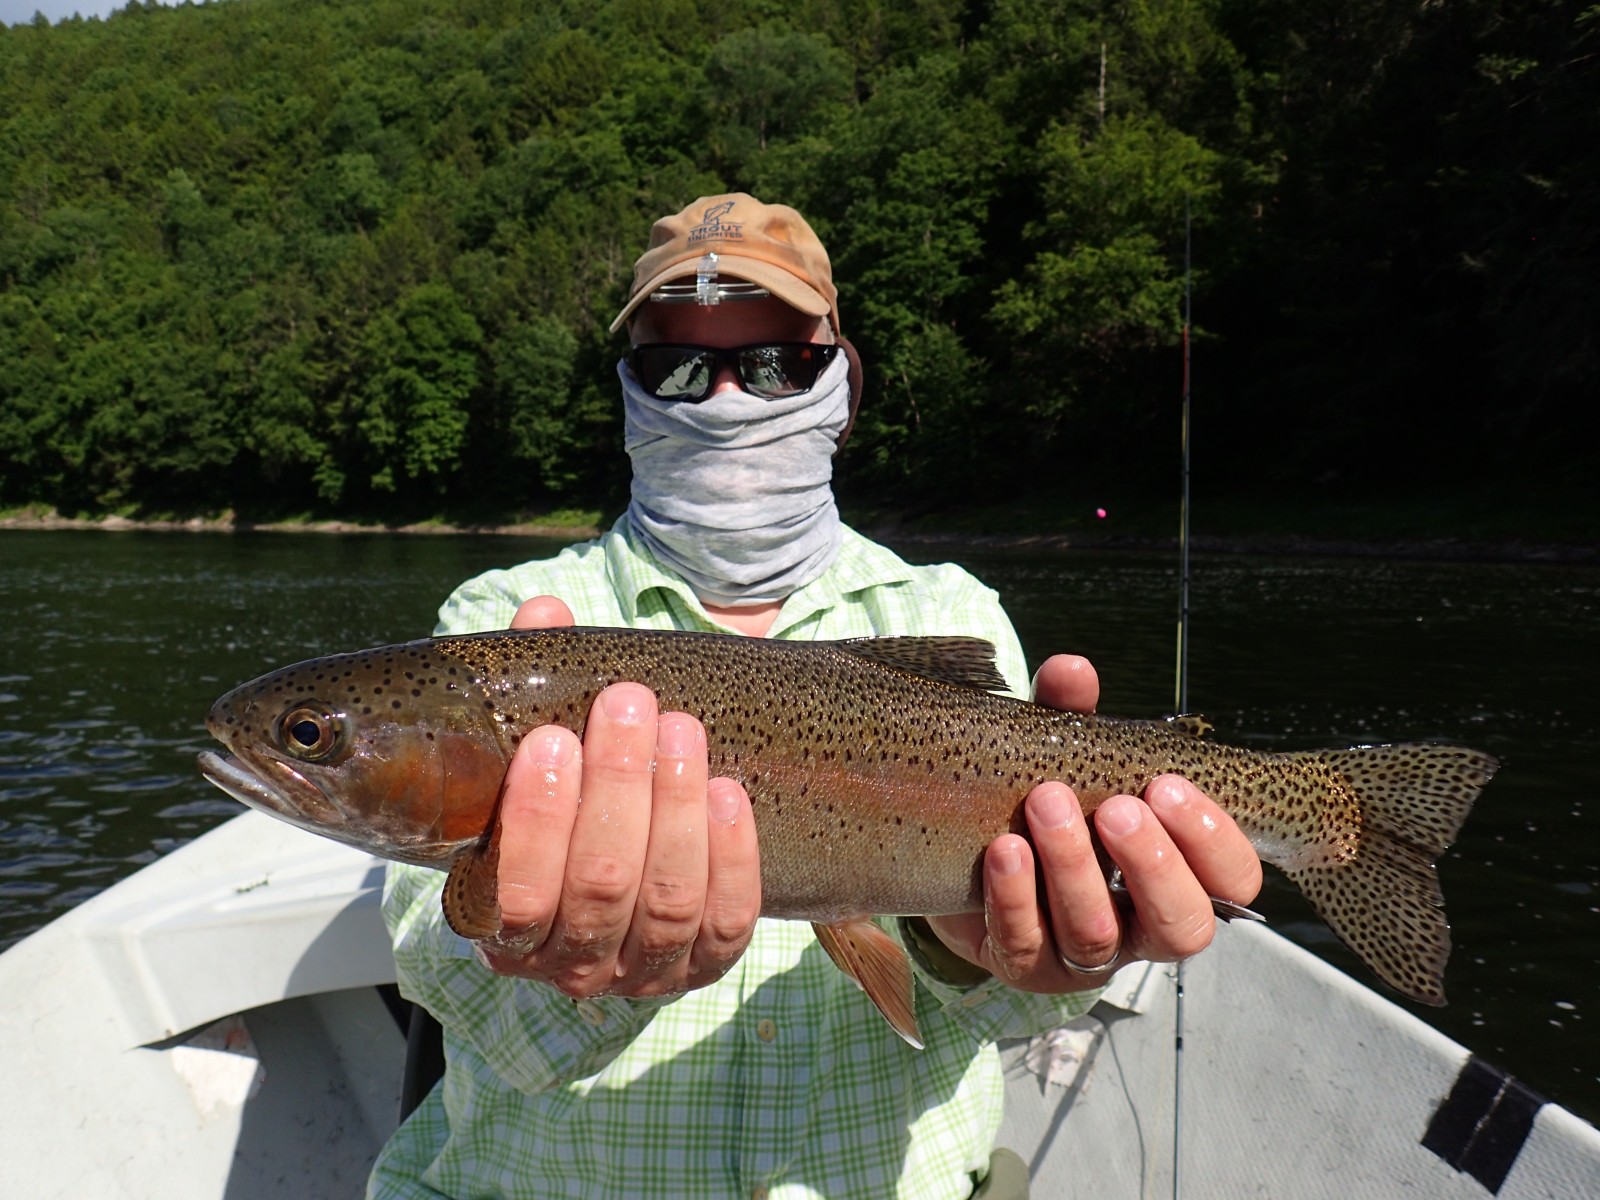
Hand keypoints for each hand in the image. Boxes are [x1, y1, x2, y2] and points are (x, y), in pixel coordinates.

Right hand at [472, 597, 763, 998]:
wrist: (638, 849)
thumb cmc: (574, 792)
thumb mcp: (546, 746)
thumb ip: (536, 683)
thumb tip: (543, 612)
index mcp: (504, 925)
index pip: (515, 892)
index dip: (536, 818)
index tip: (552, 735)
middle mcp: (570, 964)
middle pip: (599, 886)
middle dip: (618, 787)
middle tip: (630, 703)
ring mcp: (643, 972)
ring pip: (667, 902)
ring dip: (676, 809)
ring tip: (681, 729)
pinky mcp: (708, 963)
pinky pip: (728, 919)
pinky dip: (730, 855)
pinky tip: (726, 790)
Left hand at [926, 654, 1262, 991]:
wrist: (965, 855)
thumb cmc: (1042, 804)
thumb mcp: (1061, 755)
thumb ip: (1070, 717)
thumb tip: (1073, 669)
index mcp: (1177, 875)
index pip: (1233, 882)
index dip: (1213, 842)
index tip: (1168, 787)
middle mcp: (1141, 927)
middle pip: (1182, 926)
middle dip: (1152, 865)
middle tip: (1116, 806)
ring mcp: (1082, 957)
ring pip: (1095, 936)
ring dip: (1074, 868)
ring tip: (1044, 802)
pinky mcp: (1022, 967)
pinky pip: (1023, 944)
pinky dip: (1013, 895)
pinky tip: (1002, 849)